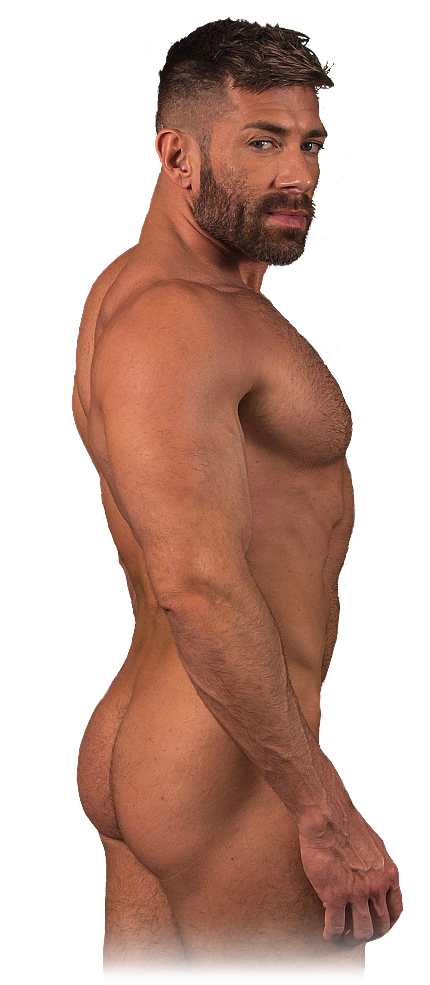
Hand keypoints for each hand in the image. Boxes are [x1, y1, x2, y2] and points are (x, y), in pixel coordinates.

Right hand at [297, 805, 403, 946]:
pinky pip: (336, 926)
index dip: (386, 922)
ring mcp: (356, 893)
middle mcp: (377, 887)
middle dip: (371, 933)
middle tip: (359, 932)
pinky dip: (332, 935)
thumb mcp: (375, 844)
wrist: (327, 817)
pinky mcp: (334, 896)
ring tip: (344, 936)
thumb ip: (377, 864)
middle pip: (381, 925)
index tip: (377, 924)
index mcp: (388, 874)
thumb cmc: (346, 823)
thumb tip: (374, 872)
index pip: (396, 910)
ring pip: (361, 931)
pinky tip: (327, 933)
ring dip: (353, 938)